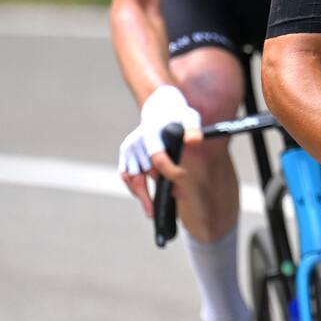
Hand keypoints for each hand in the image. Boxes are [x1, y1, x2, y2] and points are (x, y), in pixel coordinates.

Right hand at [117, 85, 202, 216]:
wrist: (162, 106)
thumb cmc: (179, 114)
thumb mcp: (190, 118)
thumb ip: (193, 129)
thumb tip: (194, 141)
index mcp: (151, 133)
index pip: (156, 158)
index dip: (166, 175)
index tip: (174, 190)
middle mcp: (136, 140)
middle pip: (141, 173)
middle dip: (148, 194)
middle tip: (155, 214)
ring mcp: (129, 147)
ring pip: (132, 177)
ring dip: (141, 194)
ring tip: (151, 212)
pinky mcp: (126, 152)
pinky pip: (127, 175)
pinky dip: (135, 188)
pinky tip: (146, 201)